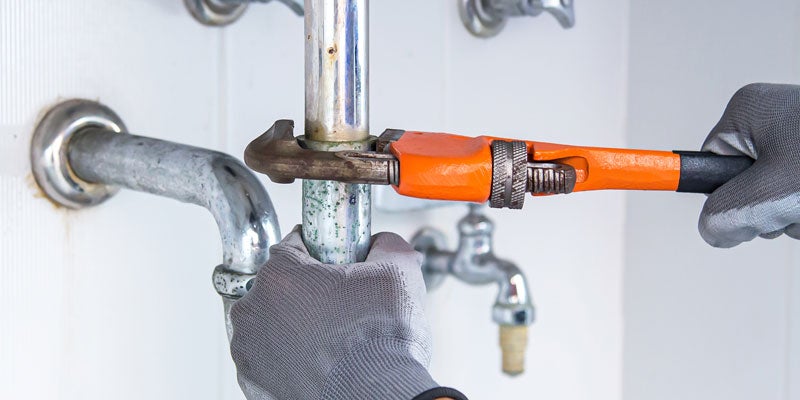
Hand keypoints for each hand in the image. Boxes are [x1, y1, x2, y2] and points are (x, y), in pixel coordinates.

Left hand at [229, 226, 446, 399]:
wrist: (379, 396)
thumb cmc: (380, 341)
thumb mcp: (398, 271)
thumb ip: (386, 245)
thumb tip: (383, 244)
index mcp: (280, 275)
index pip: (294, 245)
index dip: (322, 252)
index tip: (338, 264)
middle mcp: (254, 311)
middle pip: (280, 286)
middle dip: (307, 291)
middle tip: (342, 306)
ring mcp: (250, 351)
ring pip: (271, 322)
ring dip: (294, 325)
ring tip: (333, 338)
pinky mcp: (256, 383)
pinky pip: (270, 358)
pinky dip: (290, 358)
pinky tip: (321, 360)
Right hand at [700, 83, 799, 246]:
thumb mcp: (768, 194)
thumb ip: (723, 215)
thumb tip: (712, 230)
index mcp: (748, 111)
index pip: (708, 164)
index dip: (719, 195)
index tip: (693, 198)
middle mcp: (772, 115)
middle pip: (743, 182)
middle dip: (766, 209)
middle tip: (789, 208)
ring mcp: (797, 133)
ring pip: (776, 191)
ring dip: (792, 212)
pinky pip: (797, 189)